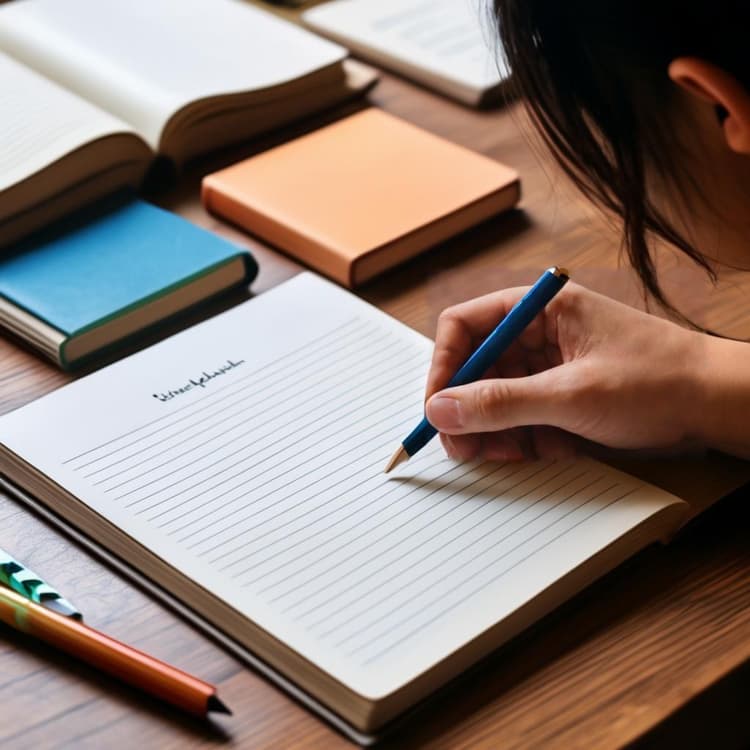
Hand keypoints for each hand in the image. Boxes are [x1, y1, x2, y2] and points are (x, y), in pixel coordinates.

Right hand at [424, 283, 712, 460]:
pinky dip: (524, 438)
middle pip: (476, 367)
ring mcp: (549, 366)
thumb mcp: (571, 395)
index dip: (443, 367)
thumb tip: (440, 410)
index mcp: (538, 310)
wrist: (717, 405)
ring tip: (509, 455)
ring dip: (495, 430)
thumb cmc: (658, 381)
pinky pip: (522, 416)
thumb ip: (501, 403)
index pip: (464, 327)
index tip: (436, 409)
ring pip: (496, 397)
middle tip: (464, 447)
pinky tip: (545, 450)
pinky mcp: (561, 394)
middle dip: (468, 410)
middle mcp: (538, 333)